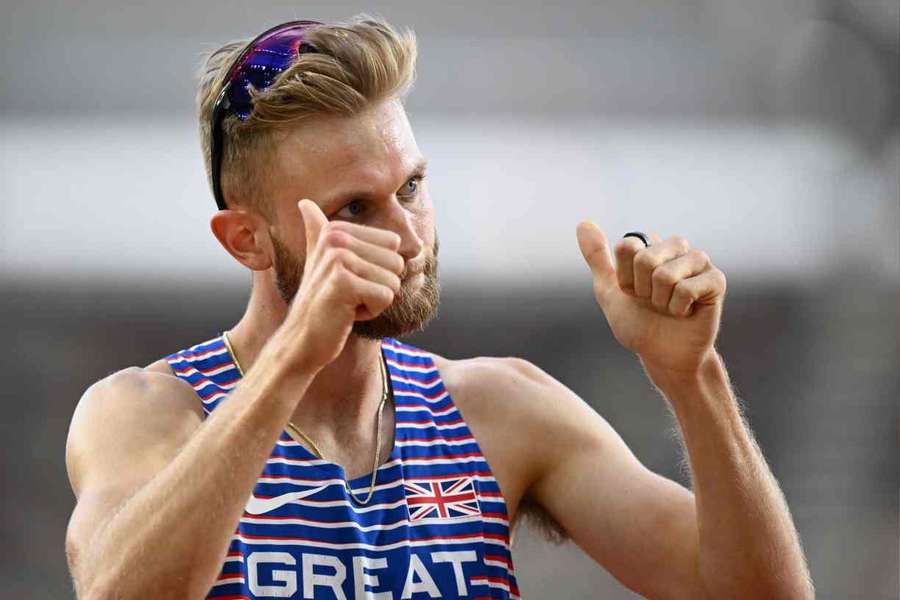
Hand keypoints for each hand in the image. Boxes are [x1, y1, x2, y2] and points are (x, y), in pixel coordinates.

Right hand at [278, 200, 403, 371]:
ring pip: (393, 281)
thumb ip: (316, 231)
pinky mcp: (343, 283)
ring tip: (347, 303)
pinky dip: (372, 312)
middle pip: (396, 262)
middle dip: (379, 286)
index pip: (394, 244)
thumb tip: (303, 202)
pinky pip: (386, 297)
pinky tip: (348, 313)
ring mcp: (338, 259)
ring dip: (375, 300)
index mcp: (336, 230)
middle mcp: (336, 239)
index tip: (350, 280)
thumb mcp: (318, 260)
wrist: (302, 338)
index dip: (378, 269)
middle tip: (349, 295)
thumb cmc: (320, 300)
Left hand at [576, 222, 726, 373]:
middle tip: (653, 302)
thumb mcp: (609, 290)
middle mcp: (675, 248)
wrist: (663, 355)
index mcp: (650, 246)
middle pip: (645, 258)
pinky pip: (686, 289)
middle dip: (642, 290)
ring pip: (665, 274)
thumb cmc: (638, 323)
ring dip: (660, 301)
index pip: (627, 246)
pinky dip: (678, 308)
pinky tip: (685, 312)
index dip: (624, 278)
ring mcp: (697, 262)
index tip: (632, 292)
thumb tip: (583, 223)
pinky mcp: (715, 280)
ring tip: (669, 307)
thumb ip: (597, 257)